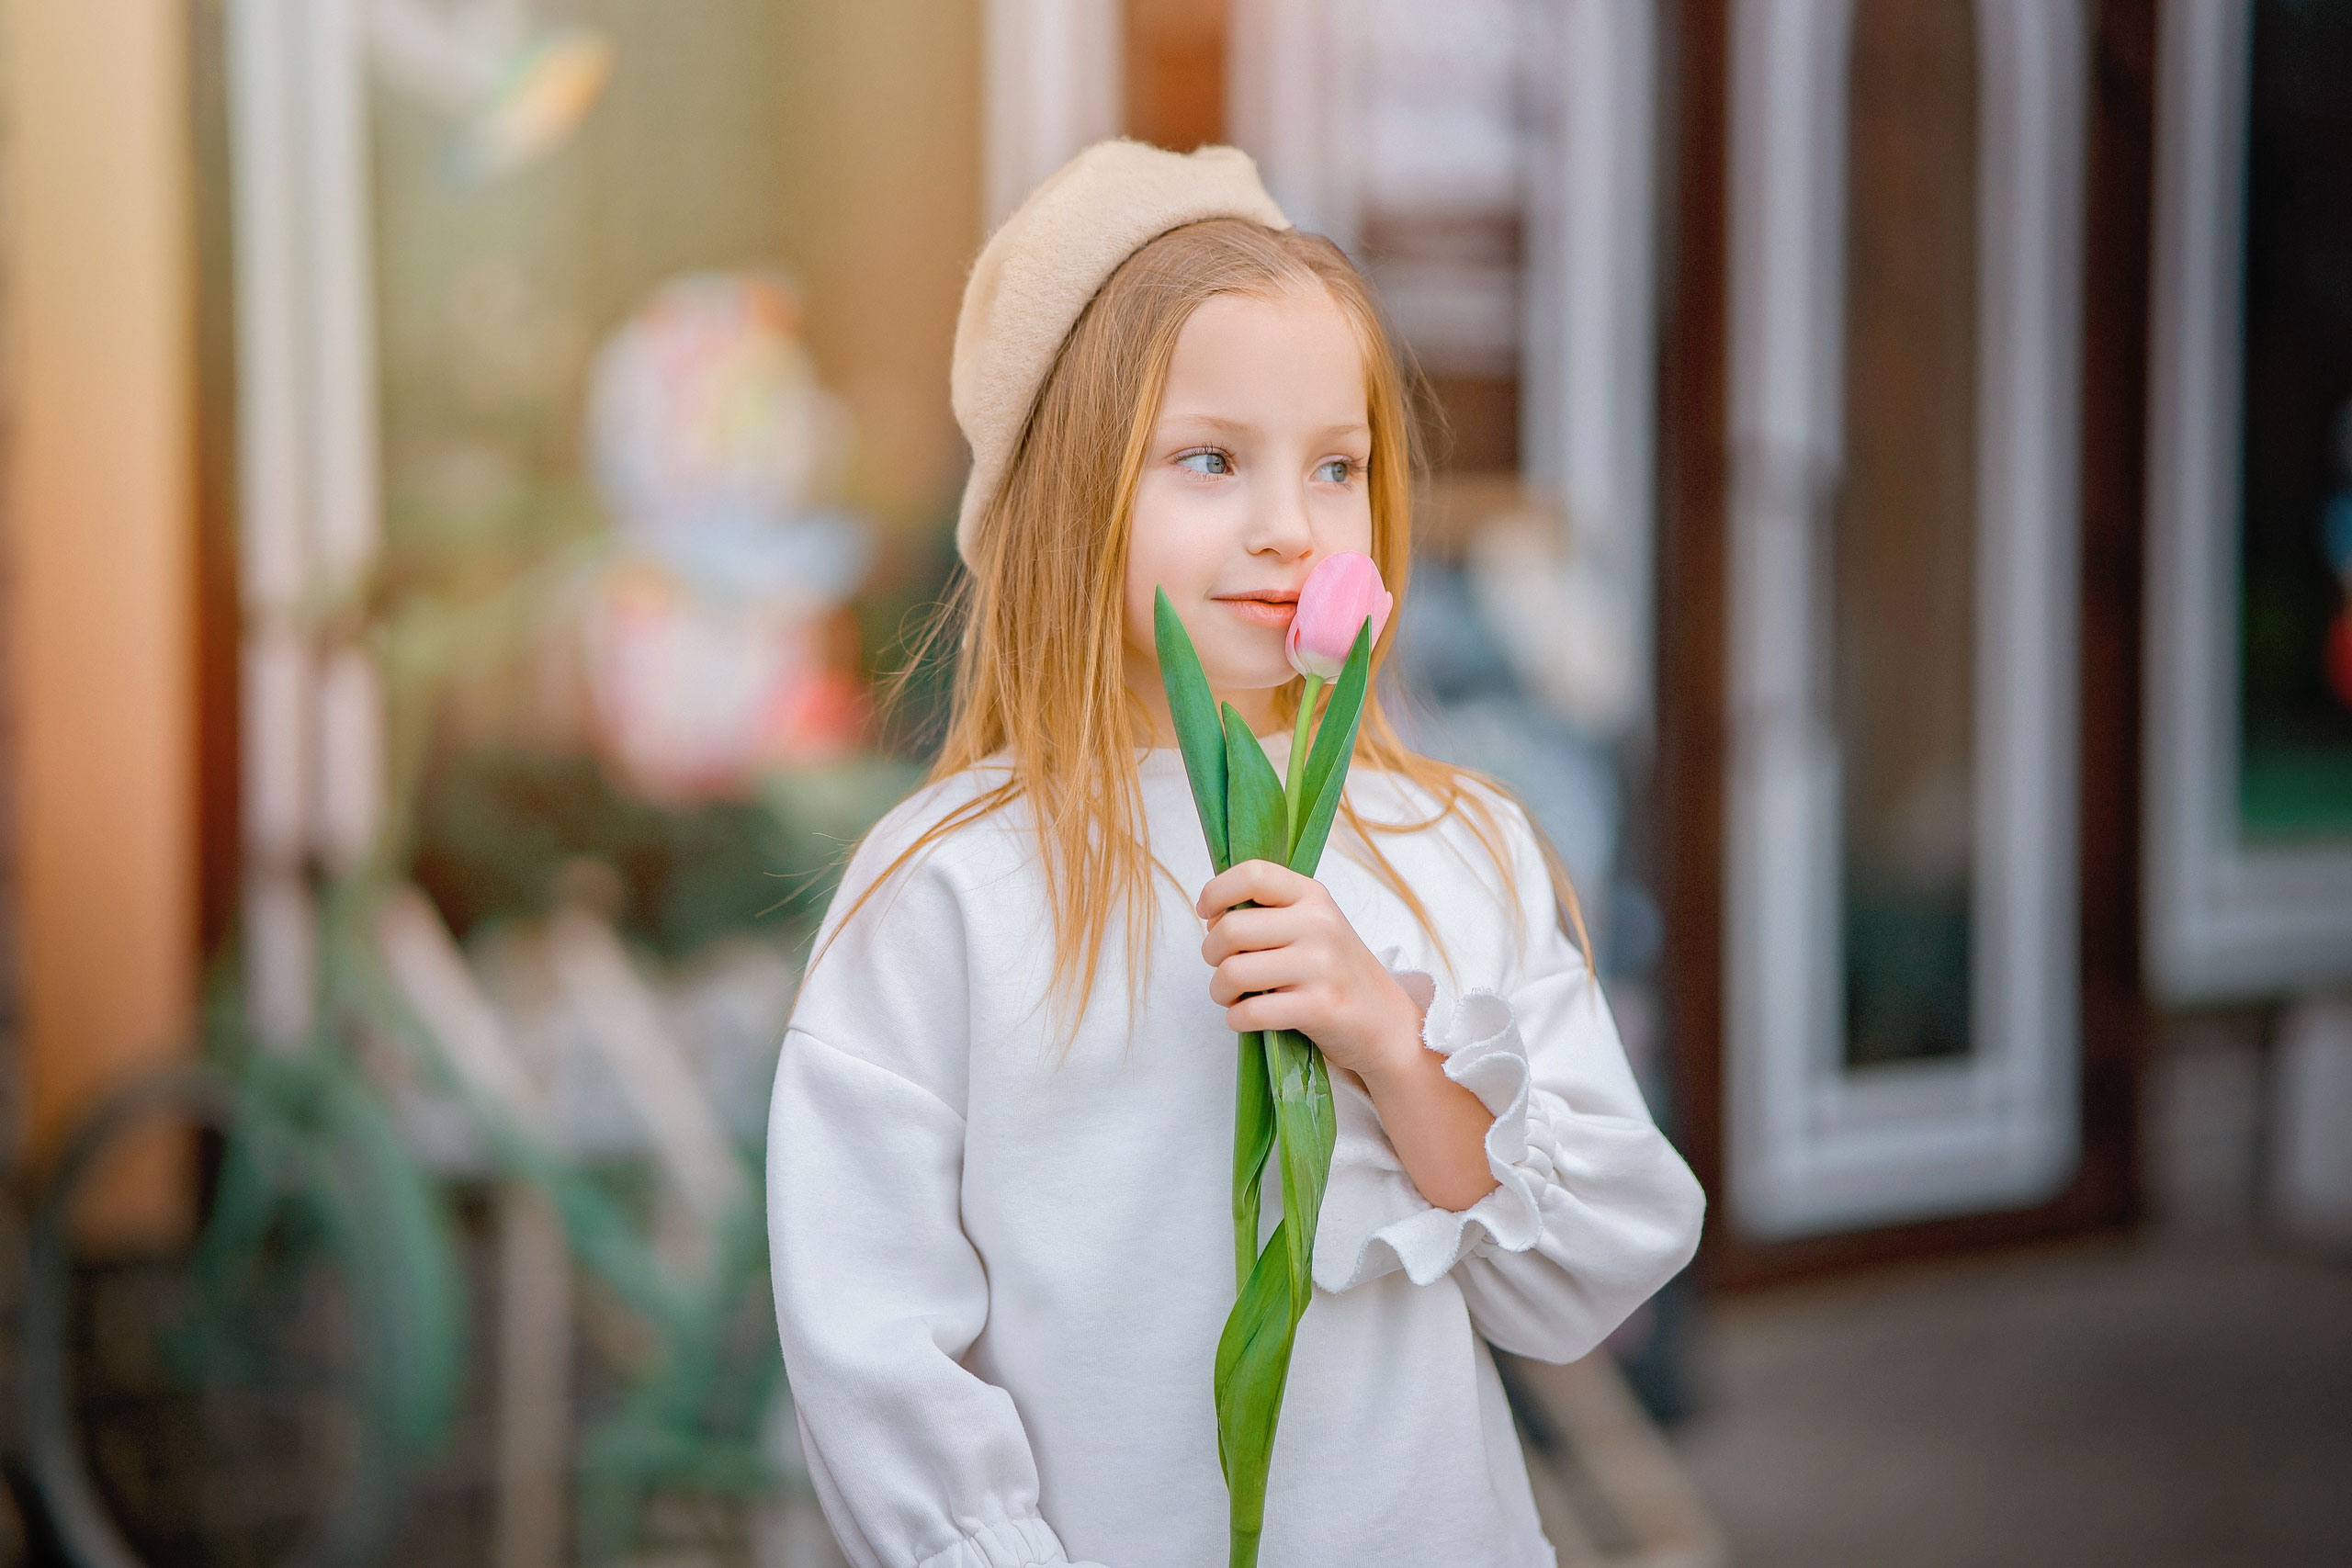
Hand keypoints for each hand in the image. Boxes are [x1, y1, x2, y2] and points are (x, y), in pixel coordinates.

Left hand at [1197, 859, 1500, 1211]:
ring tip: (1233, 996)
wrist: (1388, 1024)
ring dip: (1220, 990)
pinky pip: (1250, 1012)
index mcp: (1314, 896)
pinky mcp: (1320, 1007)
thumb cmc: (1338, 973)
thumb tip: (1212, 917)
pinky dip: (1236, 1019)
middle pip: (1230, 928)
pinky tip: (1247, 1017)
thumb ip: (1272, 913)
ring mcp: (1322, 966)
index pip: (1252, 874)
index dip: (1216, 892)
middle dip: (1211, 954)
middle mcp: (1319, 924)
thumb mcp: (1315, 927)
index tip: (1207, 915)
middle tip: (1223, 967)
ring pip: (1232, 972)